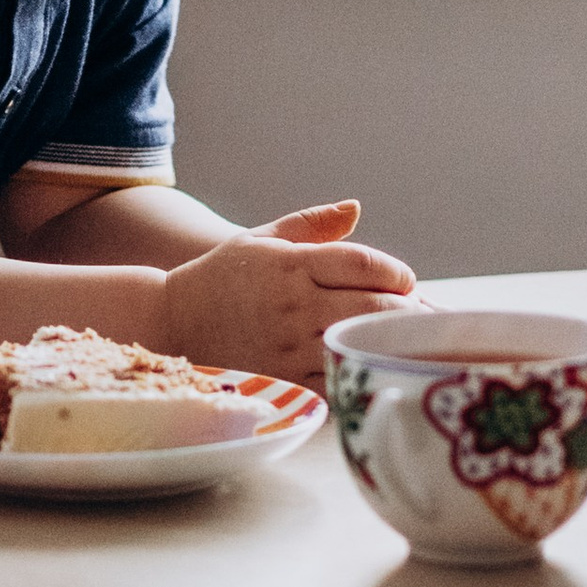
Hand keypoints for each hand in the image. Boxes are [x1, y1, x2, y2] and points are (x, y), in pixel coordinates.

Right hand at [161, 199, 413, 383]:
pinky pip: (339, 377)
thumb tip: (355, 208)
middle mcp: (293, 304)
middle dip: (406, 308)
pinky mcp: (286, 378)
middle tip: (414, 312)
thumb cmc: (223, 276)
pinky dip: (361, 369)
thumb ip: (313, 224)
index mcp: (291, 264)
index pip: (365, 263)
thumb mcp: (263, 239)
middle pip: (375, 305)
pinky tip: (368, 363)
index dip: (397, 273)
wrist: (173, 323)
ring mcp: (290, 345)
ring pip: (362, 342)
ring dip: (389, 340)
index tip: (403, 280)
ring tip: (399, 338)